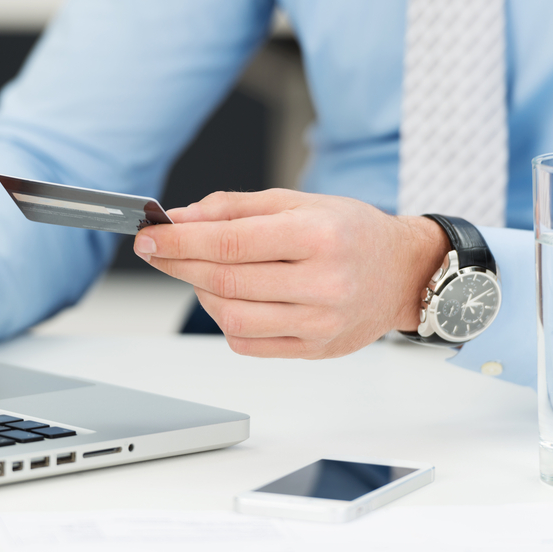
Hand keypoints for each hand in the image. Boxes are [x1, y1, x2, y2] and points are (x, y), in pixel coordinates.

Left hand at [133, 190, 448, 358]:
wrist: (402, 272)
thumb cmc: (350, 231)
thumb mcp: (296, 201)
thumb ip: (235, 208)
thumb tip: (181, 218)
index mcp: (318, 236)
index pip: (230, 242)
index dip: (180, 240)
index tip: (150, 235)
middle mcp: (322, 283)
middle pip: (225, 280)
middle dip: (179, 263)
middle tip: (157, 250)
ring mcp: (319, 322)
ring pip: (231, 316)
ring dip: (201, 291)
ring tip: (200, 271)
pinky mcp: (314, 349)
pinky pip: (247, 343)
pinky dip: (224, 319)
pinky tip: (228, 297)